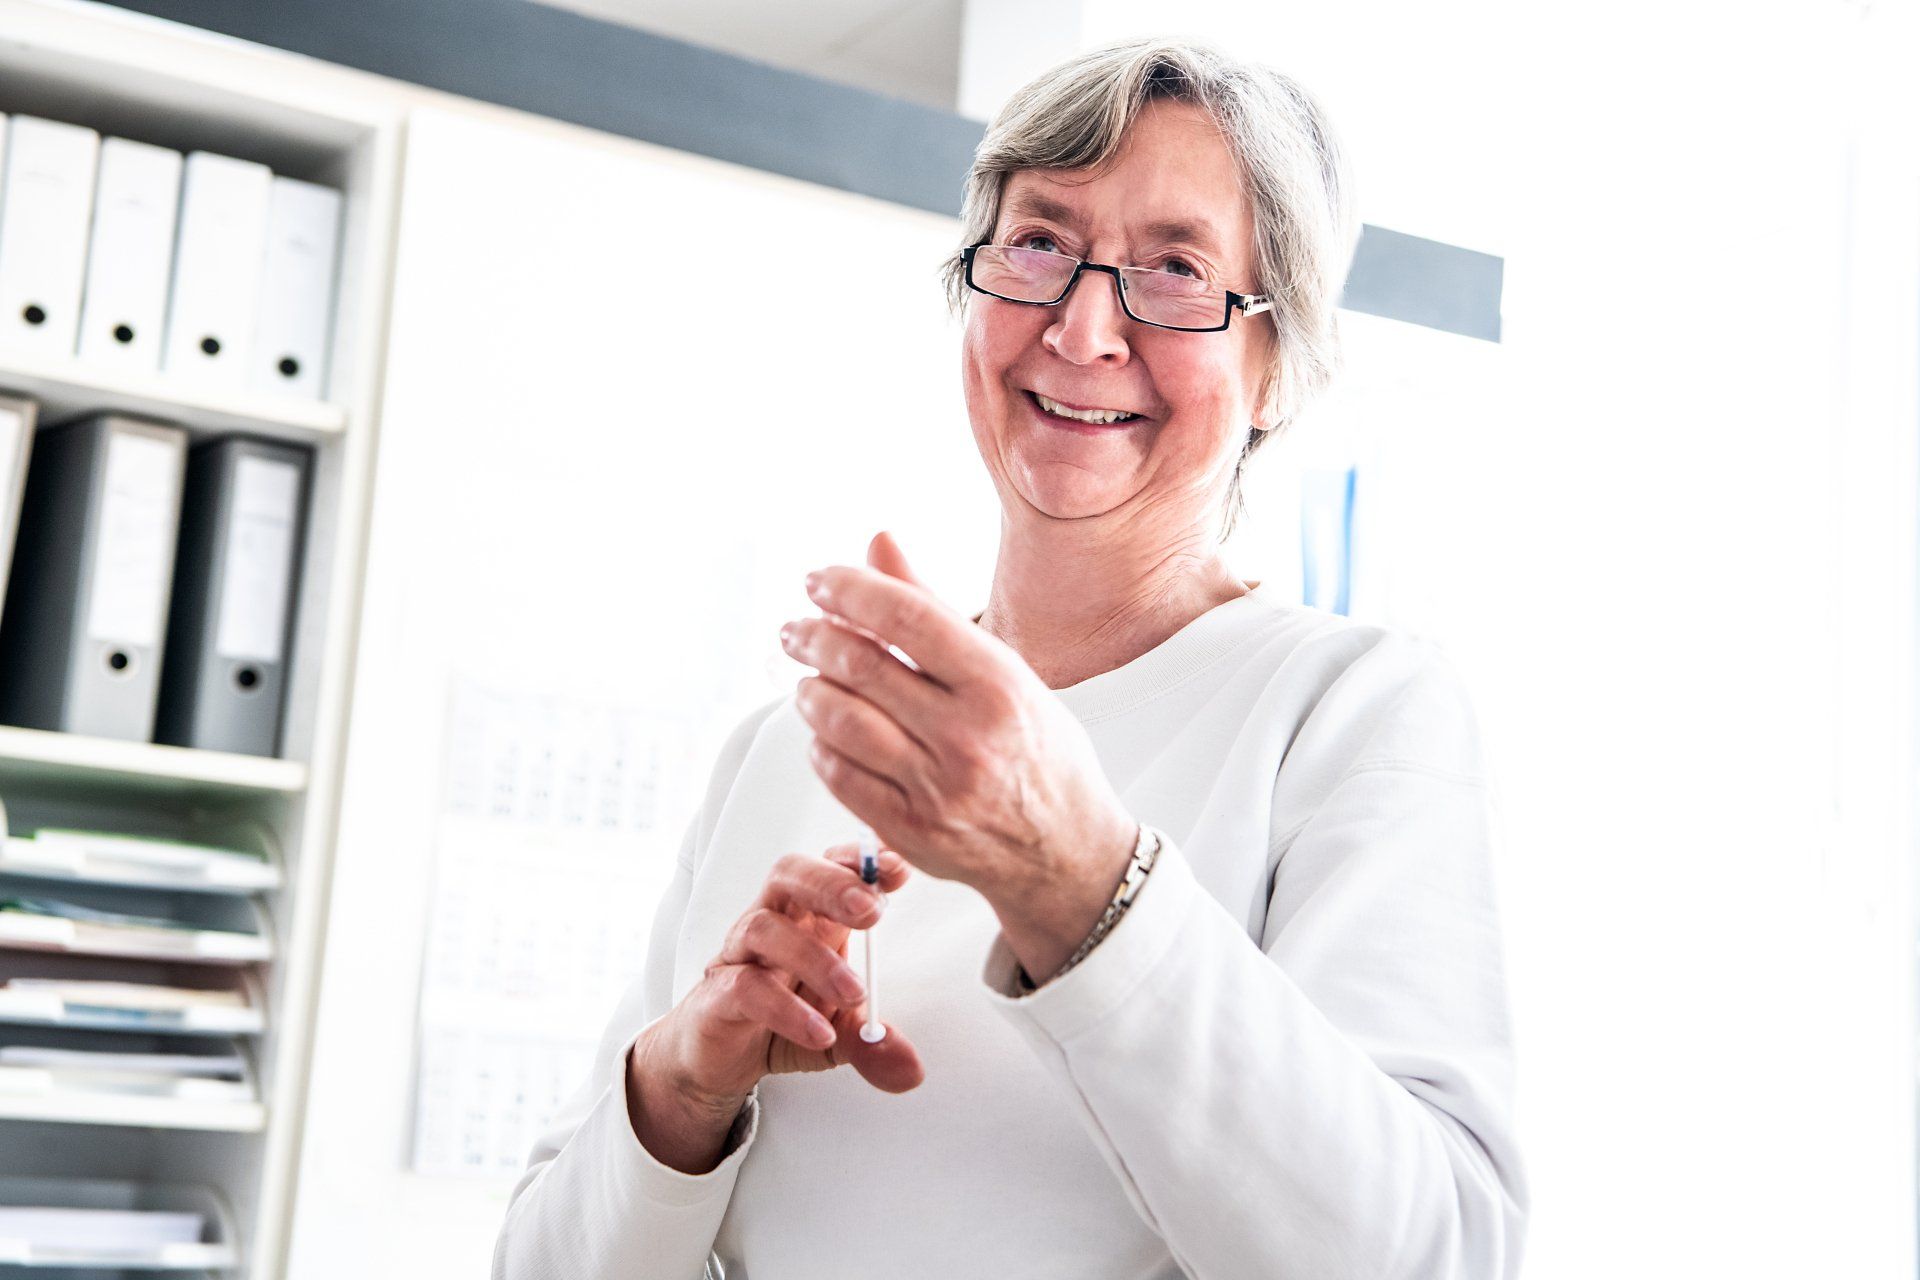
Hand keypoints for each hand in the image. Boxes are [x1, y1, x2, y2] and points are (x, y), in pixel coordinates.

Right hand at [630, 842, 922, 1170]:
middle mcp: (772, 923)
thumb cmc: (783, 1022)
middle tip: (872, 911)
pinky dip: (786, 1009)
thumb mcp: (841, 1034)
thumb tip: (912, 1072)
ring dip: (814, 957)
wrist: (719, 1061)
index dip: (859, 860)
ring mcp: (739, 954)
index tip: (899, 869)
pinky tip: (819, 1033)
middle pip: (789, 874)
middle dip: (832, 883)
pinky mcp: (716, 994)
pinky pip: (745, 987)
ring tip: (854, 992)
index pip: (829, 867)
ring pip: (764, 927)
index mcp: (809, 917)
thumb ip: (874, 1044)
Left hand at [780, 532, 1138, 976]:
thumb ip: (932, 608)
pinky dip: (821, 744)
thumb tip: (878, 542)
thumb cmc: (1037, 750)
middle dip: (813, 636)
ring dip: (809, 690)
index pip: (905, 616)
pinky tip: (826, 730)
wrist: (1066, 848)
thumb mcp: (1004, 670)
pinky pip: (838, 775)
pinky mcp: (910, 830)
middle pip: (861, 666)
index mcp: (999, 684)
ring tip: (808, 679)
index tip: (818, 580)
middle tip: (796, 629)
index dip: (850, 589)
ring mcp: (936, 788)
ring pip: (839, 721)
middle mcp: (968, 736)